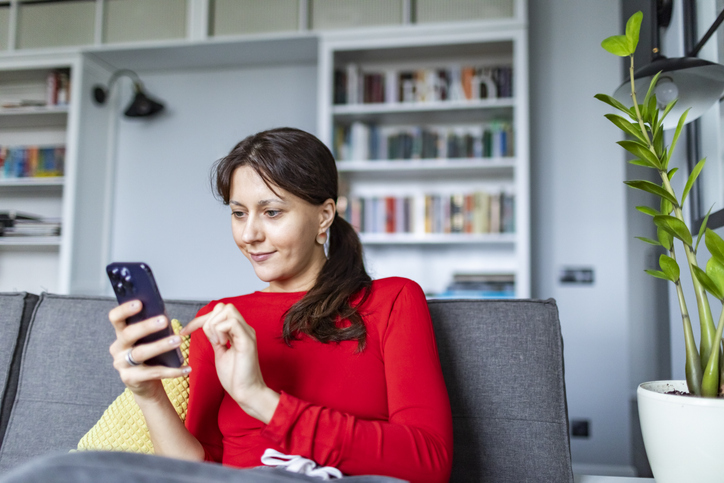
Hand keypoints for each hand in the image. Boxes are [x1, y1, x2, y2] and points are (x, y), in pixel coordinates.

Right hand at [108, 301, 190, 399]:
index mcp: (121, 334)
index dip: (125, 310)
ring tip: (178, 340)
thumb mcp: (148, 340)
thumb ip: (151, 328)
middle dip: (146, 326)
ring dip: (161, 345)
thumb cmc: (150, 356)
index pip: (116, 318)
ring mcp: (122, 365)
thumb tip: (164, 315)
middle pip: (128, 334)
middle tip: (164, 320)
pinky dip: (173, 370)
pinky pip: (154, 373)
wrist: (146, 383)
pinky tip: (186, 368)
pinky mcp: (131, 379)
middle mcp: (118, 348)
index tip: (139, 303)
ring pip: (140, 353)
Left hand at [182, 303, 278, 421]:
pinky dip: (220, 331)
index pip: (218, 312)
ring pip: (227, 310)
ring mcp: (247, 333)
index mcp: (237, 331)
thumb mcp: (220, 353)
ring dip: (215, 325)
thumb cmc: (236, 377)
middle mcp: (244, 329)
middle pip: (223, 306)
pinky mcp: (247, 341)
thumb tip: (207, 328)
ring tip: (218, 343)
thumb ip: (216, 339)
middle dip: (208, 320)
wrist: (247, 393)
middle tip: (210, 341)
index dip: (199, 319)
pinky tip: (222, 344)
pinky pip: (231, 322)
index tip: (184, 332)